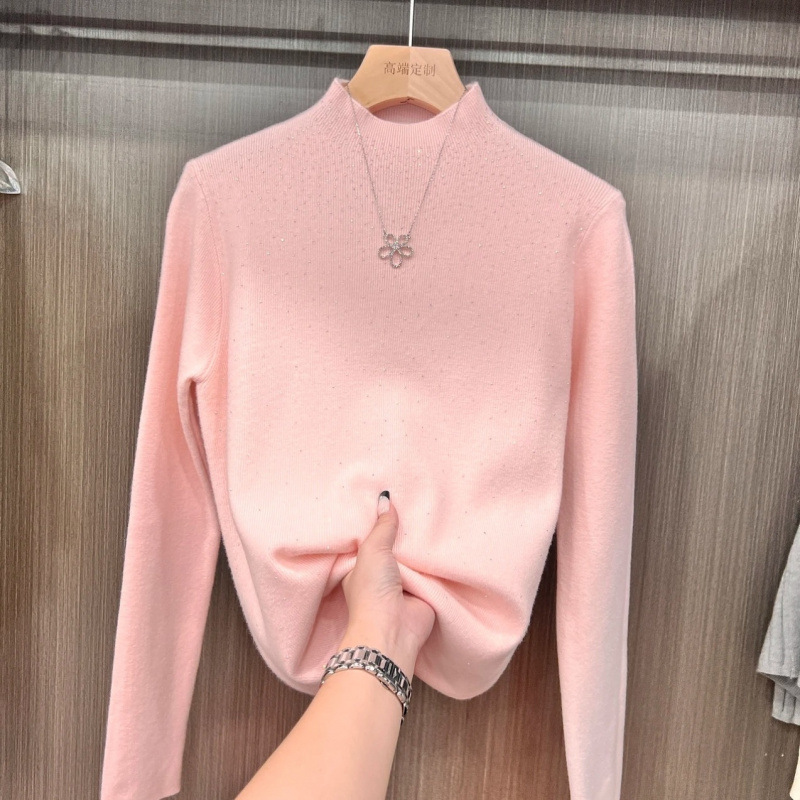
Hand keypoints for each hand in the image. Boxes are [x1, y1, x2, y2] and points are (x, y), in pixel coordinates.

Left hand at [340, 492, 434, 675]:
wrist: (394, 629)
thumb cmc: (372, 590)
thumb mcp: (373, 550)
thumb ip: (382, 526)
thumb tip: (385, 498)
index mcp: (362, 566)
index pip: (371, 539)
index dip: (381, 523)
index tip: (393, 500)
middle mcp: (382, 575)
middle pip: (396, 547)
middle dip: (405, 532)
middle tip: (420, 502)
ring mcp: (403, 584)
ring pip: (415, 558)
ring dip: (422, 546)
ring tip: (436, 513)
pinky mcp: (424, 591)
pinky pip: (432, 570)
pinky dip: (437, 560)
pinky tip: (447, 538)